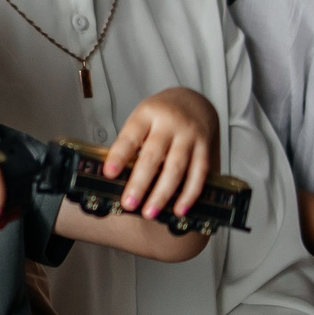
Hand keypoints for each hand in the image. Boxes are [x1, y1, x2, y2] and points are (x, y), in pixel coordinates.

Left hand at [103, 88, 219, 219]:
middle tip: (128, 203)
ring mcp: (189, 135)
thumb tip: (116, 179)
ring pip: (176, 167)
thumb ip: (132, 144)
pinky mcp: (205, 147)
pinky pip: (199, 174)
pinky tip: (179, 209)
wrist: (194, 101)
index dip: (119, 155)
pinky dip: (189, 194)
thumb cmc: (161, 116)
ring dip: (163, 193)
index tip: (108, 173)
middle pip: (154, 155)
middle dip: (140, 182)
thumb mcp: (142, 119)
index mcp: (147, 114)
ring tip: (150, 212)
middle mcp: (170, 123)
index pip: (131, 136)